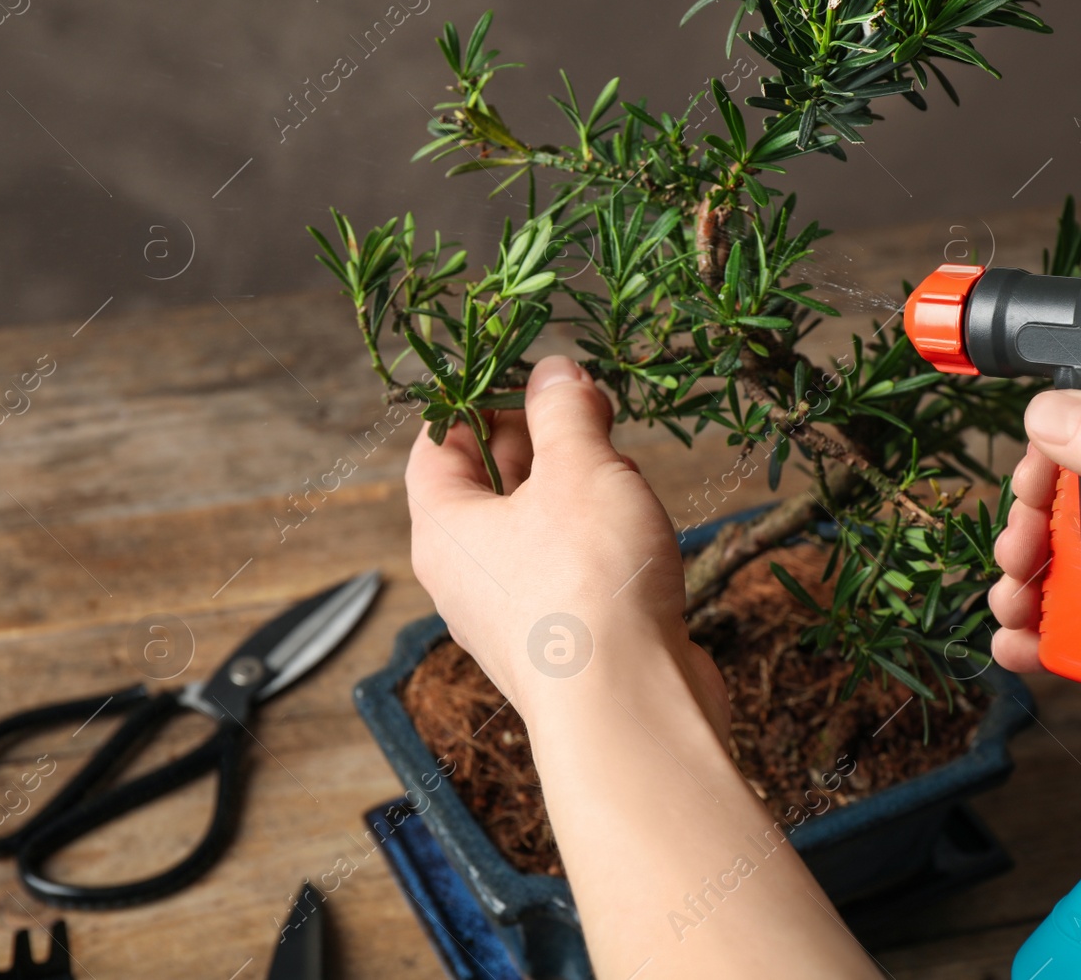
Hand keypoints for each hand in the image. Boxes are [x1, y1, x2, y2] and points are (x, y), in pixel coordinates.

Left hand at [405, 356, 878, 978]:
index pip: (437, 442)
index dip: (481, 400)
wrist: (630, 708)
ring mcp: (512, 616)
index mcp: (444, 527)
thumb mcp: (580, 468)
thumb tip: (555, 372)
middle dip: (545, 442)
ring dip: (583, 492)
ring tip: (626, 477)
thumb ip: (567, 413)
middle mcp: (465, 575)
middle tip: (595, 414)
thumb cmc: (590, 583)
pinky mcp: (563, 646)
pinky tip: (643, 535)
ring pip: (539, 528)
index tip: (534, 378)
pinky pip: (572, 572)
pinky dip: (603, 543)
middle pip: (491, 484)